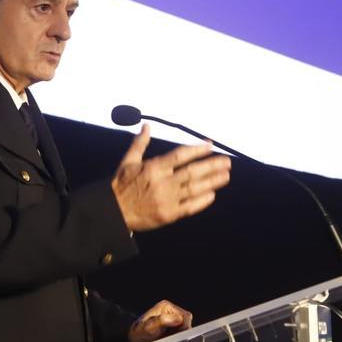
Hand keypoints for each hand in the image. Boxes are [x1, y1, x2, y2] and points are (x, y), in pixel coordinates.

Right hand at [111, 124, 230, 231]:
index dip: (196, 149)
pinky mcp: (169, 214)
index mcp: (154, 168)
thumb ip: (139, 144)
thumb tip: (146, 126)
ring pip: (195, 189)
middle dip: (211, 166)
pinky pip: (190, 207)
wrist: (114, 212)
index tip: (210, 145)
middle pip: (192, 172)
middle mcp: (163, 182)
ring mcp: (168, 199)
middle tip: (227, 161)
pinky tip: (212, 194)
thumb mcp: (128, 162)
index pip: (180, 155)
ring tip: (226, 175)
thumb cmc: (121, 185)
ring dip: (212, 182)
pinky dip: (202, 201)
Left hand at [128, 299, 192, 341]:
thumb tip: (178, 318)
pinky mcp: (171, 326)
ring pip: (185, 327)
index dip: (185, 327)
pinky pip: (181, 332)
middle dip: (182, 331)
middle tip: (173, 340)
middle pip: (187, 322)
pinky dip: (179, 337)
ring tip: (170, 341)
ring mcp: (171, 318)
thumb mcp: (148, 328)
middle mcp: (169, 310)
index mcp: (165, 306)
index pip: (185, 316)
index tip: (180, 336)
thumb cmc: (139, 333)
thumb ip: (162, 321)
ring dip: (180, 335)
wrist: (133, 339)